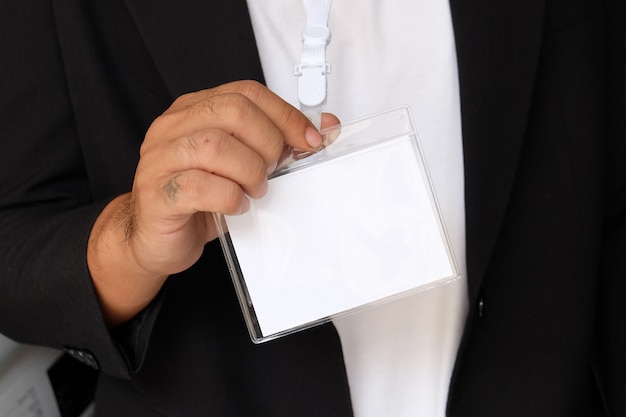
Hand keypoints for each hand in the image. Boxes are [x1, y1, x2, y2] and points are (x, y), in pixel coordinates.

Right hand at [88, 80, 337, 325]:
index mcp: (194, 111)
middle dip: (268, 142)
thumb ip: (276, 144)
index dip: (285, 115)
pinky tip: (237, 206)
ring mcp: (160, 159)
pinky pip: (199, 187)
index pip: (246, 93)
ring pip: (215, 146)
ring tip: (254, 189)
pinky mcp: (157, 194)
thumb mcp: (241, 165)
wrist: (154, 239)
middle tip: (271, 170)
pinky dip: (230, 198)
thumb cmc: (200, 200)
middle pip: (232, 111)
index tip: (309, 141)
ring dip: (250, 171)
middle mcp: (173, 127)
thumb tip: (325, 128)